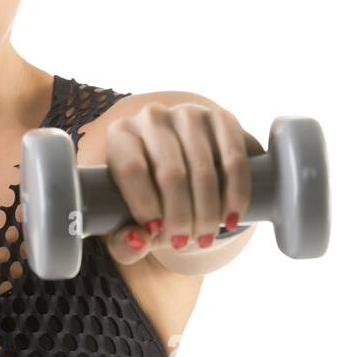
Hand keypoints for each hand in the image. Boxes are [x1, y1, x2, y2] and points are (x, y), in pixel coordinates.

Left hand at [101, 102, 264, 264]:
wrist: (184, 170)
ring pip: (203, 169)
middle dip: (180, 217)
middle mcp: (152, 117)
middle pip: (170, 173)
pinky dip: (235, 194)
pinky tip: (230, 217)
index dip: (145, 205)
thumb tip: (138, 239)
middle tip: (184, 242)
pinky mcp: (221, 118)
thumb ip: (122, 240)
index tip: (157, 232)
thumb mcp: (124, 221)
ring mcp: (189, 114)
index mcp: (121, 135)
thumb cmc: (146, 198)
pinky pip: (234, 159)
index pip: (131, 169)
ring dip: (208, 212)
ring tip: (205, 236)